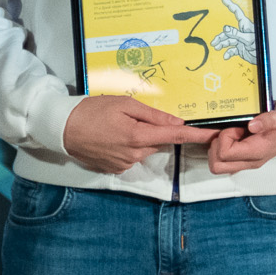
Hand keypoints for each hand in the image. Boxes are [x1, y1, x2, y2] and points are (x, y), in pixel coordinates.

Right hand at [63, 94, 206, 173]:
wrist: (60, 129)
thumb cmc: (91, 111)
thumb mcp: (123, 104)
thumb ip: (152, 115)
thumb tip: (176, 121)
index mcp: (138, 136)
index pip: (175, 135)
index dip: (196, 135)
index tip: (215, 135)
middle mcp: (134, 154)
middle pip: (158, 141)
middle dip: (153, 129)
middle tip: (131, 116)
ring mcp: (125, 164)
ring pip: (144, 149)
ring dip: (138, 138)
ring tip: (115, 126)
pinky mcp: (115, 169)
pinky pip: (131, 156)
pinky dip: (127, 146)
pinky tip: (111, 138)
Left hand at [206, 94, 275, 174]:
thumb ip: (270, 120)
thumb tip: (253, 125)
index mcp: (258, 151)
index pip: (224, 154)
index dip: (223, 137)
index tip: (235, 125)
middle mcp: (251, 161)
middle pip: (216, 166)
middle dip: (215, 146)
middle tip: (229, 130)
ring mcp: (248, 160)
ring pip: (218, 164)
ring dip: (217, 146)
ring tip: (231, 130)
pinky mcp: (246, 156)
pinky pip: (224, 159)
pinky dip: (220, 147)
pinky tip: (230, 132)